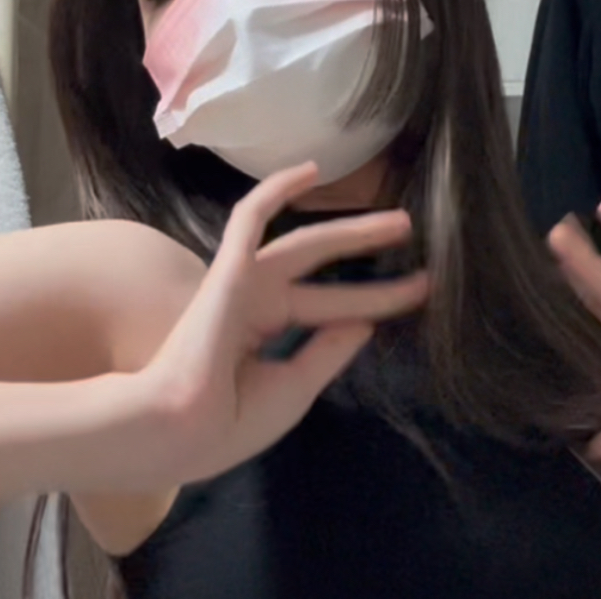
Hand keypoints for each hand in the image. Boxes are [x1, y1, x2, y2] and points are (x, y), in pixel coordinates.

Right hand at [107, 163, 427, 490]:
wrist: (180, 430)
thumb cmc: (229, 423)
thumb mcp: (296, 388)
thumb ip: (329, 352)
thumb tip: (365, 323)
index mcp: (265, 336)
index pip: (329, 307)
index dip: (375, 299)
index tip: (420, 292)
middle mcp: (256, 303)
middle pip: (324, 269)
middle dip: (368, 253)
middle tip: (412, 235)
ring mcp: (243, 282)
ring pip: (306, 242)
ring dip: (354, 230)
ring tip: (401, 221)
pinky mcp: (229, 269)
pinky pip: (251, 216)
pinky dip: (278, 189)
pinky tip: (312, 169)